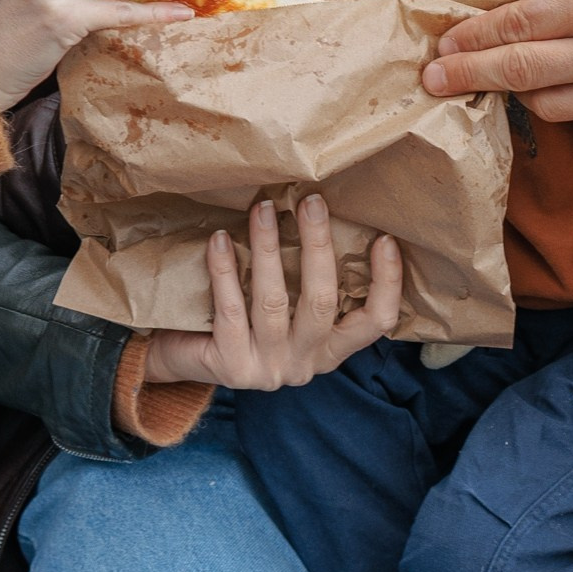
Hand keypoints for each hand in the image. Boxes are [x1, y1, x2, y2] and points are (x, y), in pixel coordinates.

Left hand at [144, 194, 402, 392]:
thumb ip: (306, 281)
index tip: (384, 239)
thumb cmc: (243, 321)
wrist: (186, 360)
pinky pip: (230, 310)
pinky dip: (225, 270)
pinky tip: (219, 240)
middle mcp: (304, 364)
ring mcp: (268, 368)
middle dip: (318, 247)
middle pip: (321, 304)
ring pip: (273, 303)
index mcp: (328, 349)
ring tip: (262, 208)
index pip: (374, 323)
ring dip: (267, 249)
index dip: (386, 284)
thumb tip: (321, 214)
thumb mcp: (286, 309)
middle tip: (312, 202)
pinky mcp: (231, 367)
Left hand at [422, 0, 572, 125]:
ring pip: (543, 101)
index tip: (442, 45)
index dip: (472, 38)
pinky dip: (556, 99)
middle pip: (518, 70)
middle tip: (432, 80)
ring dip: (513, 89)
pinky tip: (545, 85)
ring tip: (492, 76)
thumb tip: (495, 12)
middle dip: (468, 74)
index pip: (515, 25)